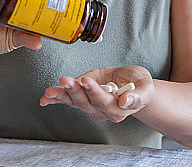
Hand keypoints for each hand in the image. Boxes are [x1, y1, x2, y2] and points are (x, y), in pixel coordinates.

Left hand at [40, 66, 154, 122]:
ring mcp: (90, 105)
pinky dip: (55, 99)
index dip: (95, 92)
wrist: (133, 84)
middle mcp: (102, 110)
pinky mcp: (82, 97)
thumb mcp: (146, 87)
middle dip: (75, 91)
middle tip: (67, 80)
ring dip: (62, 96)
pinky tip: (45, 98)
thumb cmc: (139, 85)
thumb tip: (126, 101)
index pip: (104, 102)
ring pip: (75, 102)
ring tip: (51, 90)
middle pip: (87, 103)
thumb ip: (138, 96)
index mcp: (118, 109)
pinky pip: (67, 100)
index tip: (87, 81)